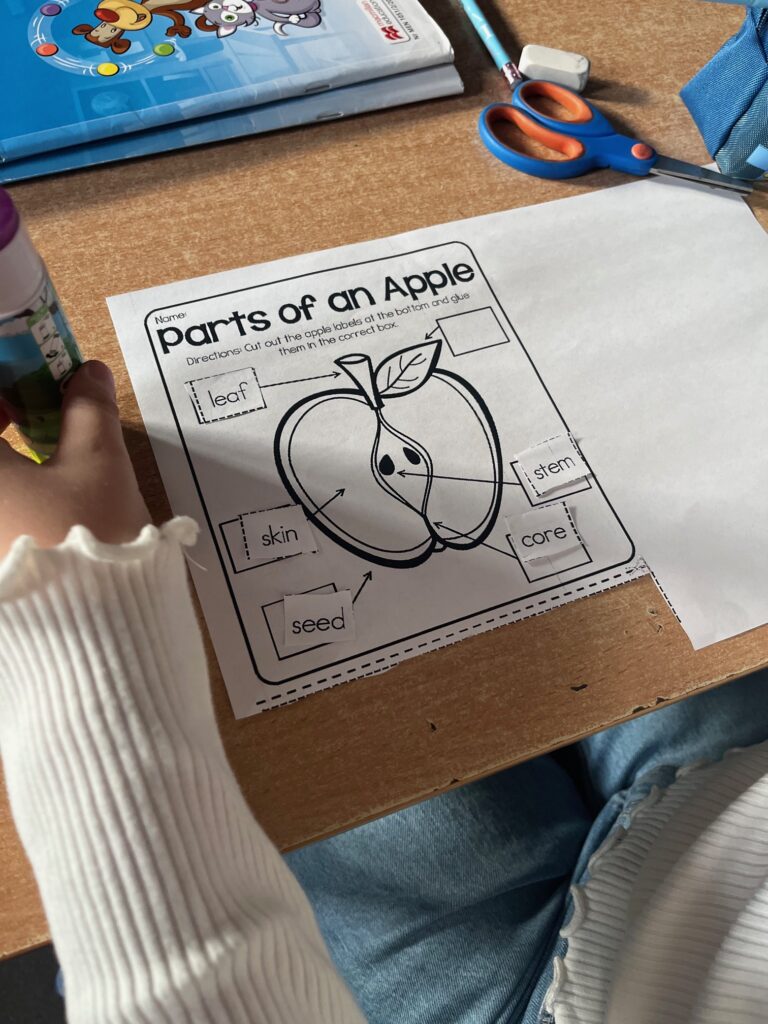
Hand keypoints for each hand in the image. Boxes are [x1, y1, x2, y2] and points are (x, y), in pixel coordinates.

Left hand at [0, 361, 149, 558]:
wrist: (88, 631)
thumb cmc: (87, 538)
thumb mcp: (99, 465)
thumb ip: (88, 411)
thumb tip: (88, 373)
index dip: (7, 379)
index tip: (26, 376)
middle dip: (5, 417)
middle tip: (33, 408)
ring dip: (10, 454)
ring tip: (39, 446)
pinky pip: (1, 508)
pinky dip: (12, 489)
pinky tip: (34, 490)